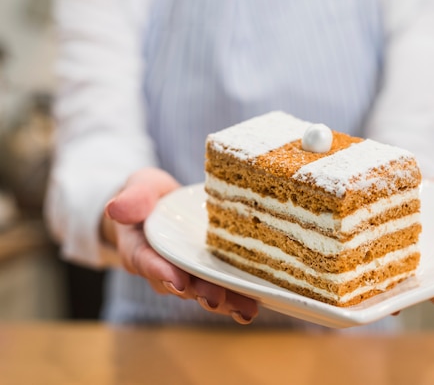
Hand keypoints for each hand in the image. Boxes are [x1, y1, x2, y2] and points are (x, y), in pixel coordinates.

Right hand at [101, 168, 258, 323]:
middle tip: (215, 298)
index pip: (147, 261)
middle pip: (180, 284)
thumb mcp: (139, 186)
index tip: (177, 279)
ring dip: (224, 302)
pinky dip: (237, 298)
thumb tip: (115, 208)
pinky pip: (220, 288)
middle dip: (199, 292)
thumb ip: (133, 197)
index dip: (161, 271)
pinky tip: (254, 307)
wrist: (161, 206)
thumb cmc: (149, 196)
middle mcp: (162, 268)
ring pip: (202, 292)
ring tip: (245, 310)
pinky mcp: (206, 275)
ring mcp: (185, 274)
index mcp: (140, 247)